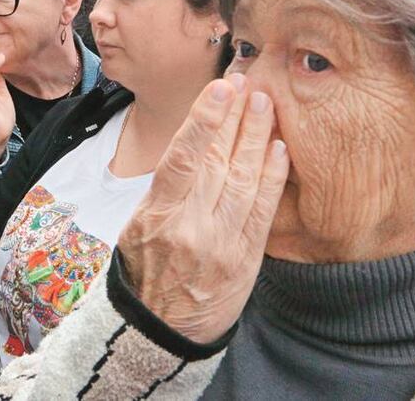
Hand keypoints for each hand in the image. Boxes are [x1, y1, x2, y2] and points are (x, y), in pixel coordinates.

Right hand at [118, 74, 288, 343]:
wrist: (159, 332)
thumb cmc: (144, 274)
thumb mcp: (135, 231)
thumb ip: (162, 193)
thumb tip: (188, 146)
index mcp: (157, 217)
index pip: (184, 159)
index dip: (204, 120)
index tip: (220, 89)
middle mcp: (191, 227)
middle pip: (219, 162)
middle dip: (235, 117)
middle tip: (248, 81)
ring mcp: (222, 244)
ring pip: (245, 180)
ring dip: (257, 137)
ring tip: (266, 104)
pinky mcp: (245, 259)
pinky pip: (264, 211)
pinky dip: (273, 178)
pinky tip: (280, 149)